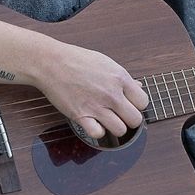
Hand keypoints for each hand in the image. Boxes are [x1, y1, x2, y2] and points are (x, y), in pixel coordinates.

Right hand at [34, 41, 150, 140]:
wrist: (51, 62)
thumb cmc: (77, 60)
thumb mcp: (106, 63)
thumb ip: (124, 78)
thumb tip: (138, 87)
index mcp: (120, 78)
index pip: (143, 102)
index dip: (137, 105)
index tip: (129, 104)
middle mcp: (111, 94)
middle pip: (135, 120)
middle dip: (129, 119)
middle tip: (120, 115)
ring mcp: (96, 106)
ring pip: (120, 130)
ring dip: (114, 127)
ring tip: (107, 120)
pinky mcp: (80, 116)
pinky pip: (98, 134)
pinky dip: (97, 131)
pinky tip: (93, 123)